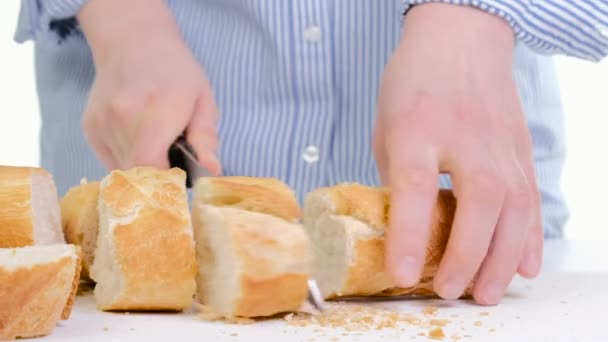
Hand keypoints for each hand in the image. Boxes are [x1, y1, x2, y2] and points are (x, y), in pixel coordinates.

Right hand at [78, 0, 219, 171]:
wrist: (133, 40)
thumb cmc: (175, 71)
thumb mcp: (202, 100)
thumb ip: (206, 138)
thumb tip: (212, 170)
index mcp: (154, 113)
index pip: (149, 168)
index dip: (165, 183)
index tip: (180, 181)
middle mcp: (122, 120)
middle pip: (135, 174)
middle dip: (155, 179)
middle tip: (172, 165)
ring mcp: (101, 125)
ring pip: (121, 170)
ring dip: (141, 168)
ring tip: (156, 145)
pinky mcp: (90, 128)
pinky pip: (109, 160)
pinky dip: (126, 159)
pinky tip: (139, 140)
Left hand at [374, 4, 542, 304]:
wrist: (461, 40)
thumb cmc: (414, 84)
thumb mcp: (387, 127)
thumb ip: (395, 177)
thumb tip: (405, 228)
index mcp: (418, 130)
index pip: (416, 188)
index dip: (410, 235)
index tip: (403, 274)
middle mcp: (466, 139)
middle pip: (478, 203)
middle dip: (465, 256)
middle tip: (449, 292)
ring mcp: (501, 145)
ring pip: (513, 209)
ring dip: (501, 259)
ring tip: (486, 295)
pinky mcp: (521, 152)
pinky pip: (531, 199)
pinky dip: (530, 237)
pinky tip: (524, 266)